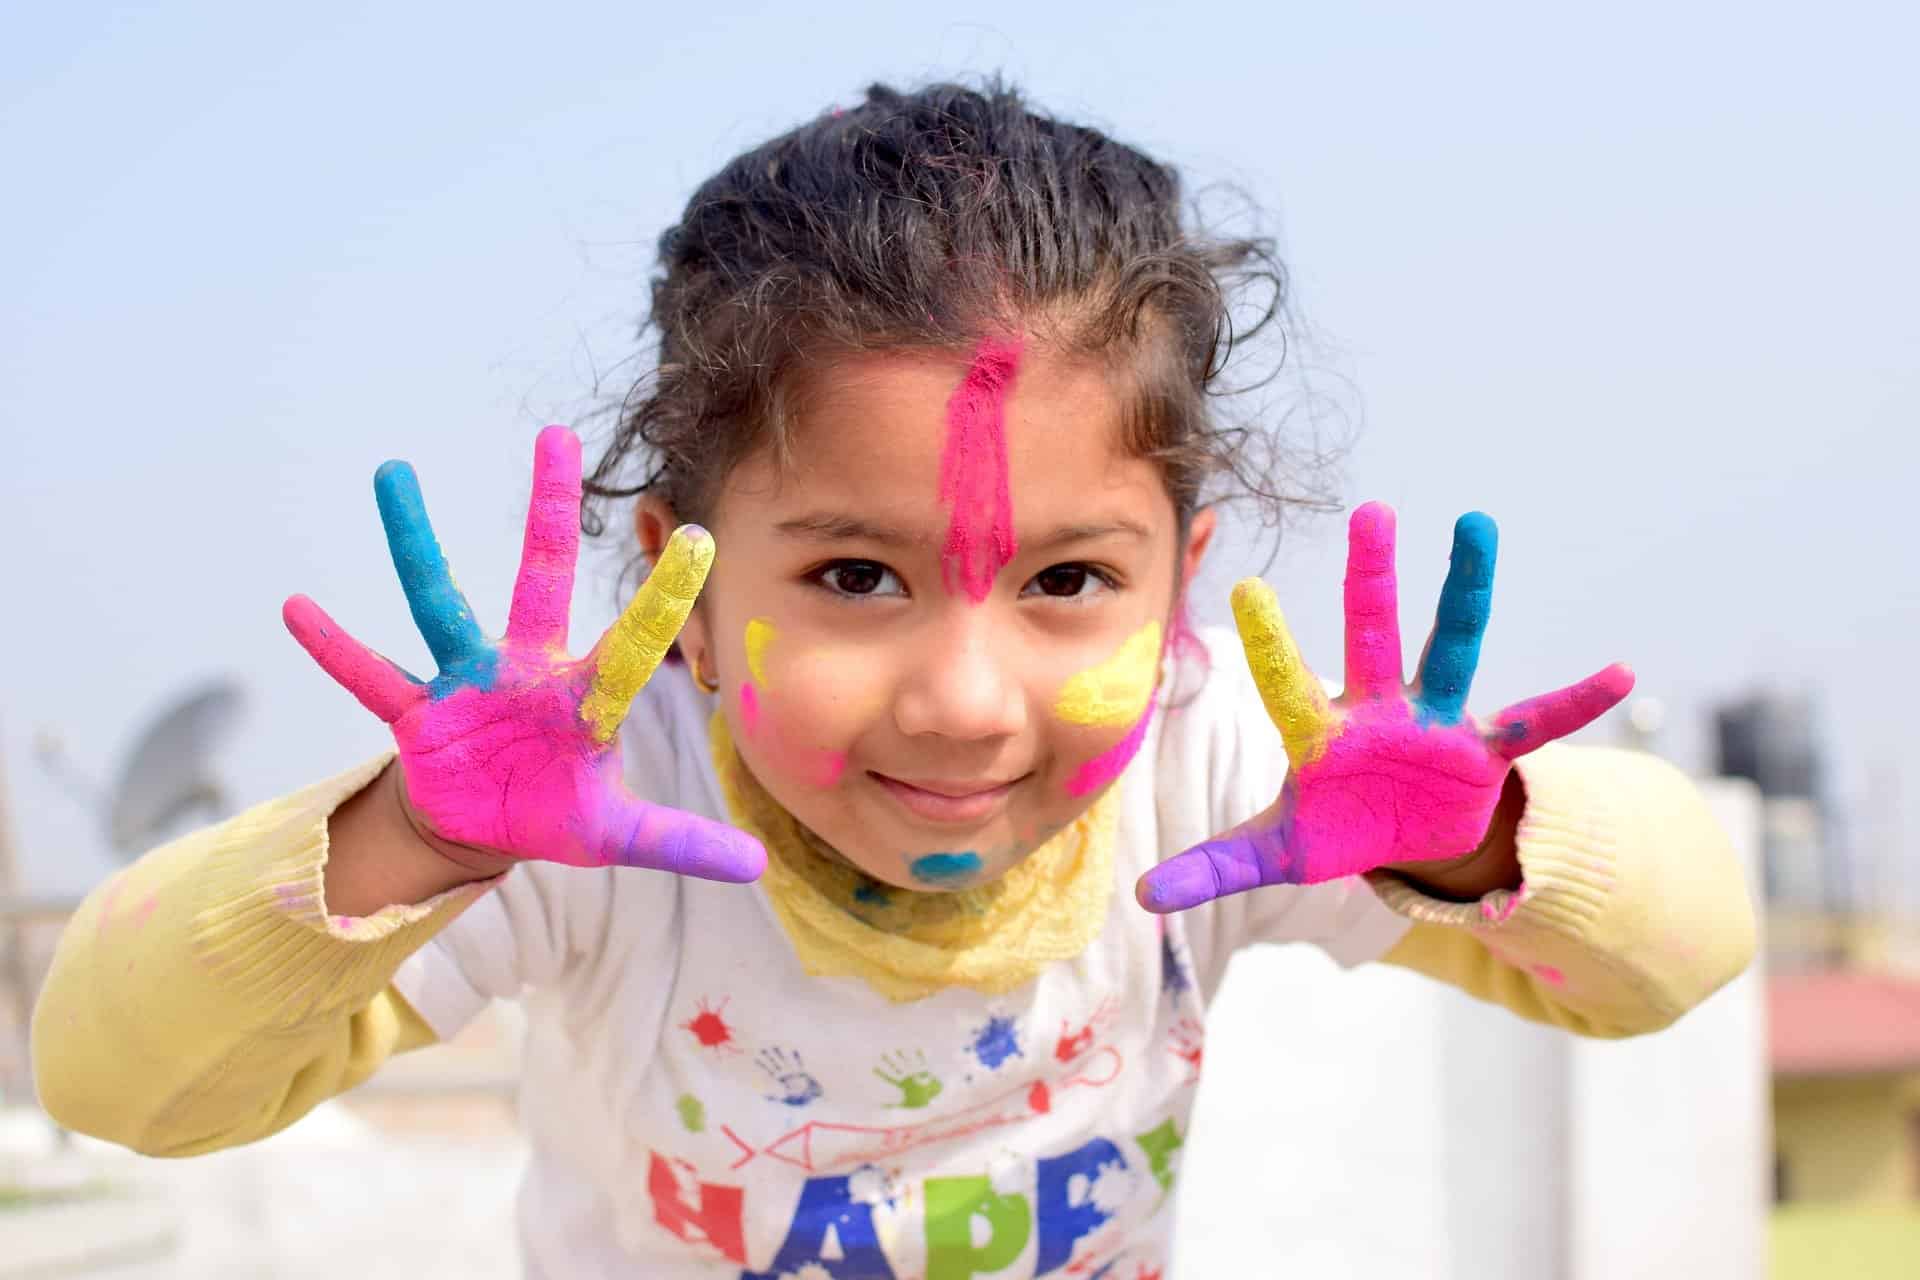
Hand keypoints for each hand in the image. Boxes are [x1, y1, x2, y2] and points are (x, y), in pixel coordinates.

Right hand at [283, 426, 764, 882]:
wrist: (483, 824)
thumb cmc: (555, 811)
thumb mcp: (616, 836)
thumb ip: (681, 841)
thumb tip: (758, 866)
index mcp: (584, 698)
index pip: (635, 644)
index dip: (664, 600)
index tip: (701, 539)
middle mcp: (526, 670)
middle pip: (541, 578)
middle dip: (549, 512)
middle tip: (556, 435)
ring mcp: (466, 682)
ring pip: (437, 602)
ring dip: (414, 542)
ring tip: (393, 473)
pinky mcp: (417, 713)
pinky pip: (369, 676)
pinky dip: (334, 649)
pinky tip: (296, 607)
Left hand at [1136, 502, 1629, 911]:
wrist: (1407, 839)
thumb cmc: (1337, 827)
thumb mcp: (1277, 853)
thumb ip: (1214, 866)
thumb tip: (1140, 898)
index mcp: (1321, 734)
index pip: (1289, 685)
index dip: (1271, 644)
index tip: (1246, 587)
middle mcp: (1378, 711)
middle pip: (1372, 635)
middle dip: (1372, 579)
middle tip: (1370, 510)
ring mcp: (1436, 722)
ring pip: (1453, 648)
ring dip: (1467, 592)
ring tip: (1477, 525)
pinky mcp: (1484, 749)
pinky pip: (1535, 722)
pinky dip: (1575, 704)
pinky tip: (1620, 674)